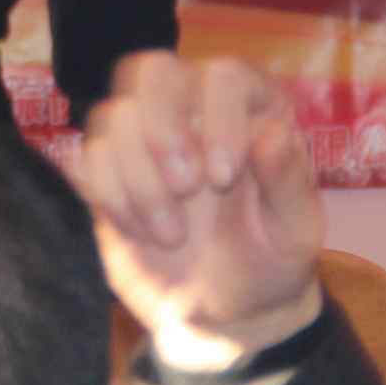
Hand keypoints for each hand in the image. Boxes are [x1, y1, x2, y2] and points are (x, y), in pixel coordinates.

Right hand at [77, 52, 324, 362]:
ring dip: (139, 179)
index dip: (219, 117)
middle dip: (161, 128)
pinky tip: (144, 233)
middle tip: (184, 187)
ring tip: (172, 234)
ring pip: (114, 115)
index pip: (223, 75)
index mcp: (249, 110)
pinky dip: (113, 197)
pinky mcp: (108, 171)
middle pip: (153, 71)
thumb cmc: (271, 261)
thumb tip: (273, 133)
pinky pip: (89, 157)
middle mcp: (193, 109)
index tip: (223, 178)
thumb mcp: (296, 230)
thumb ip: (289, 180)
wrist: (227, 313)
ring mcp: (145, 137)